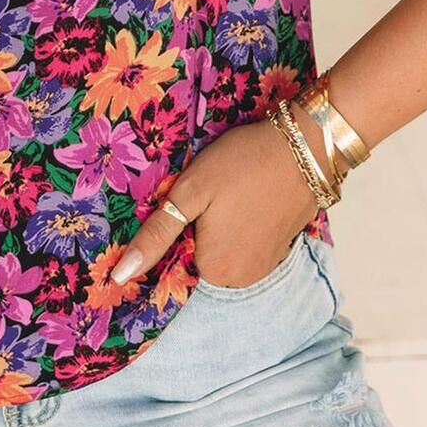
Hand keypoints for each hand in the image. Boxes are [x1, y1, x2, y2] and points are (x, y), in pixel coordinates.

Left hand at [112, 113, 322, 289]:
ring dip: (218, 227)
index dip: (173, 228)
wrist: (305, 146)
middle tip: (207, 193)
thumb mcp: (190, 192)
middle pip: (198, 256)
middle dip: (195, 228)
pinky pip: (244, 245)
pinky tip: (244, 199)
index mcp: (213, 270)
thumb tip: (120, 276)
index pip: (173, 260)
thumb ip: (156, 236)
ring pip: (221, 250)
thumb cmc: (243, 163)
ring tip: (228, 194)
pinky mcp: (279, 251)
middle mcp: (239, 280)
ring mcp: (263, 267)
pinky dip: (239, 226)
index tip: (185, 201)